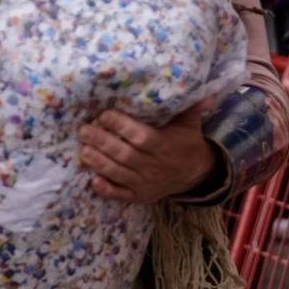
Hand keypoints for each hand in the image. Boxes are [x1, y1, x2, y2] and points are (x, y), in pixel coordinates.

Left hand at [78, 102, 217, 202]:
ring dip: (99, 163)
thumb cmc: (186, 143)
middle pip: (125, 155)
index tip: (103, 114)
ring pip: (120, 173)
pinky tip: (93, 180)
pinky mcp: (140, 196)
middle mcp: (154, 166)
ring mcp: (146, 183)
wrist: (195, 175)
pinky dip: (107, 190)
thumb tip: (206, 92)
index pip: (141, 137)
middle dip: (103, 142)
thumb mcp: (190, 124)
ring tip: (83, 150)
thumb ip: (192, 107)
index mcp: (165, 146)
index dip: (121, 126)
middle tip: (84, 130)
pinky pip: (122, 195)